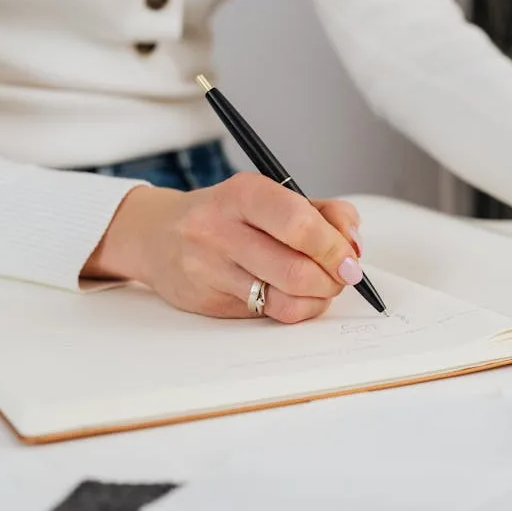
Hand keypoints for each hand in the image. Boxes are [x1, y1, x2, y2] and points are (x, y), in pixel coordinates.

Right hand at [83, 172, 363, 322]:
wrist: (157, 235)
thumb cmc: (228, 214)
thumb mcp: (273, 196)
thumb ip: (324, 213)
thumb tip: (354, 244)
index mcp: (243, 194)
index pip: (299, 224)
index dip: (334, 246)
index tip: (350, 257)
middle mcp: (220, 230)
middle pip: (296, 270)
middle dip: (333, 278)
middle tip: (342, 275)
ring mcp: (211, 270)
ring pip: (286, 300)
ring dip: (319, 298)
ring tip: (322, 285)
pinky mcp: (210, 302)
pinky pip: (270, 315)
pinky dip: (296, 309)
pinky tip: (295, 295)